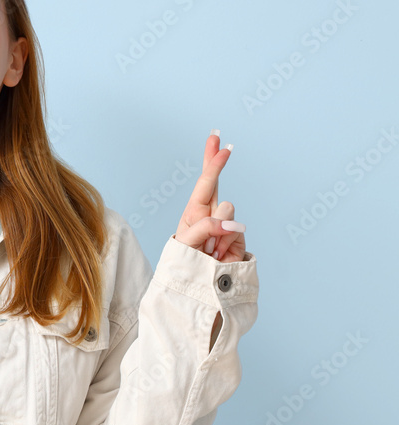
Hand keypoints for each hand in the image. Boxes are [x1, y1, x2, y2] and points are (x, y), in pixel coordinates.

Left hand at [173, 130, 245, 262]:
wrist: (198, 286)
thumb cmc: (185, 262)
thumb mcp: (188, 243)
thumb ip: (207, 228)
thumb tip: (235, 223)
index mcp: (195, 211)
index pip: (205, 182)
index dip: (213, 162)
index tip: (218, 142)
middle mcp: (211, 214)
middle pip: (216, 183)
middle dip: (215, 160)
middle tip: (217, 137)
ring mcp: (226, 226)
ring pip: (227, 212)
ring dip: (215, 231)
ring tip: (207, 248)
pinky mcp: (239, 240)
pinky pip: (235, 234)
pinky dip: (225, 245)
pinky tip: (218, 255)